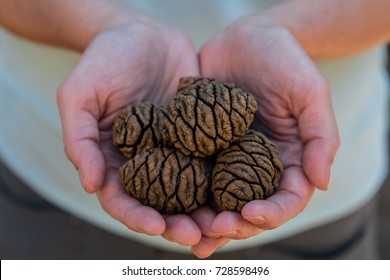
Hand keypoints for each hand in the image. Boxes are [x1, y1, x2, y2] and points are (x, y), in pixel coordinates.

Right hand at [57, 16, 203, 245]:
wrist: (142, 34)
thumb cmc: (105, 60)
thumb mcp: (80, 94)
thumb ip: (79, 139)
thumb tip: (90, 185)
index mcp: (115, 159)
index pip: (123, 199)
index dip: (137, 216)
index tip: (157, 227)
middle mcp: (146, 160)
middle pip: (160, 202)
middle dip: (176, 223)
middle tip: (196, 236)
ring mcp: (175, 150)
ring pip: (189, 189)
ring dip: (203, 211)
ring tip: (222, 225)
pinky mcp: (199, 135)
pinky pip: (212, 160)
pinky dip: (223, 179)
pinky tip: (238, 191)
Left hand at [192, 17, 339, 256]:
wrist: (246, 39)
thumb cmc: (285, 61)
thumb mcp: (310, 92)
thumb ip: (321, 136)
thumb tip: (322, 183)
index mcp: (288, 160)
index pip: (286, 199)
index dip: (272, 213)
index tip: (251, 212)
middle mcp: (257, 167)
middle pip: (249, 209)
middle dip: (235, 224)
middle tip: (214, 228)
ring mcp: (228, 160)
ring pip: (219, 201)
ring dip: (205, 221)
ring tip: (189, 233)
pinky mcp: (202, 148)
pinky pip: (192, 175)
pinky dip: (182, 196)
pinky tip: (167, 208)